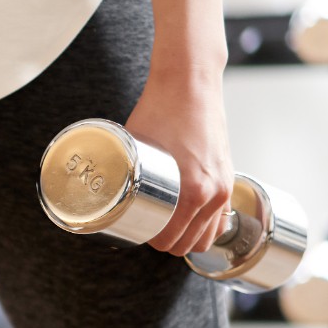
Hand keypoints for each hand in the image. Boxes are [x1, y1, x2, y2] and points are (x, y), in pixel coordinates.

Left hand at [124, 63, 234, 257]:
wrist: (190, 84)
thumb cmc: (160, 111)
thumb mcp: (132, 147)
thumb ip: (123, 173)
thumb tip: (99, 192)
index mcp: (193, 192)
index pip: (170, 240)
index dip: (150, 240)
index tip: (136, 230)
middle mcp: (214, 194)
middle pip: (189, 244)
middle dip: (167, 242)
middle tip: (146, 228)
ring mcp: (224, 186)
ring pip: (208, 236)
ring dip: (187, 238)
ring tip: (165, 226)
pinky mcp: (229, 177)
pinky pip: (222, 217)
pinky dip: (206, 226)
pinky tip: (189, 223)